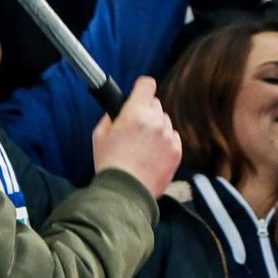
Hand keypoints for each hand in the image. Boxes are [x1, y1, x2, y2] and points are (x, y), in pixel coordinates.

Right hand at [92, 77, 181, 198]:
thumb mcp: (100, 134)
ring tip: (142, 147)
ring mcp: (168, 136)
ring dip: (156, 128)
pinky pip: (173, 138)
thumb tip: (121, 108)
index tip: (140, 92)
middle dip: (146, 112)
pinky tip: (151, 156)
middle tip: (135, 129)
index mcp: (135, 113)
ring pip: (165, 122)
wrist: (125, 193)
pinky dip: (165, 143)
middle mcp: (155, 121)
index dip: (142, 88)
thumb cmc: (110, 164)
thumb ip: (112, 115)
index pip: (147, 85)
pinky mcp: (177, 151)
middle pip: (155, 104)